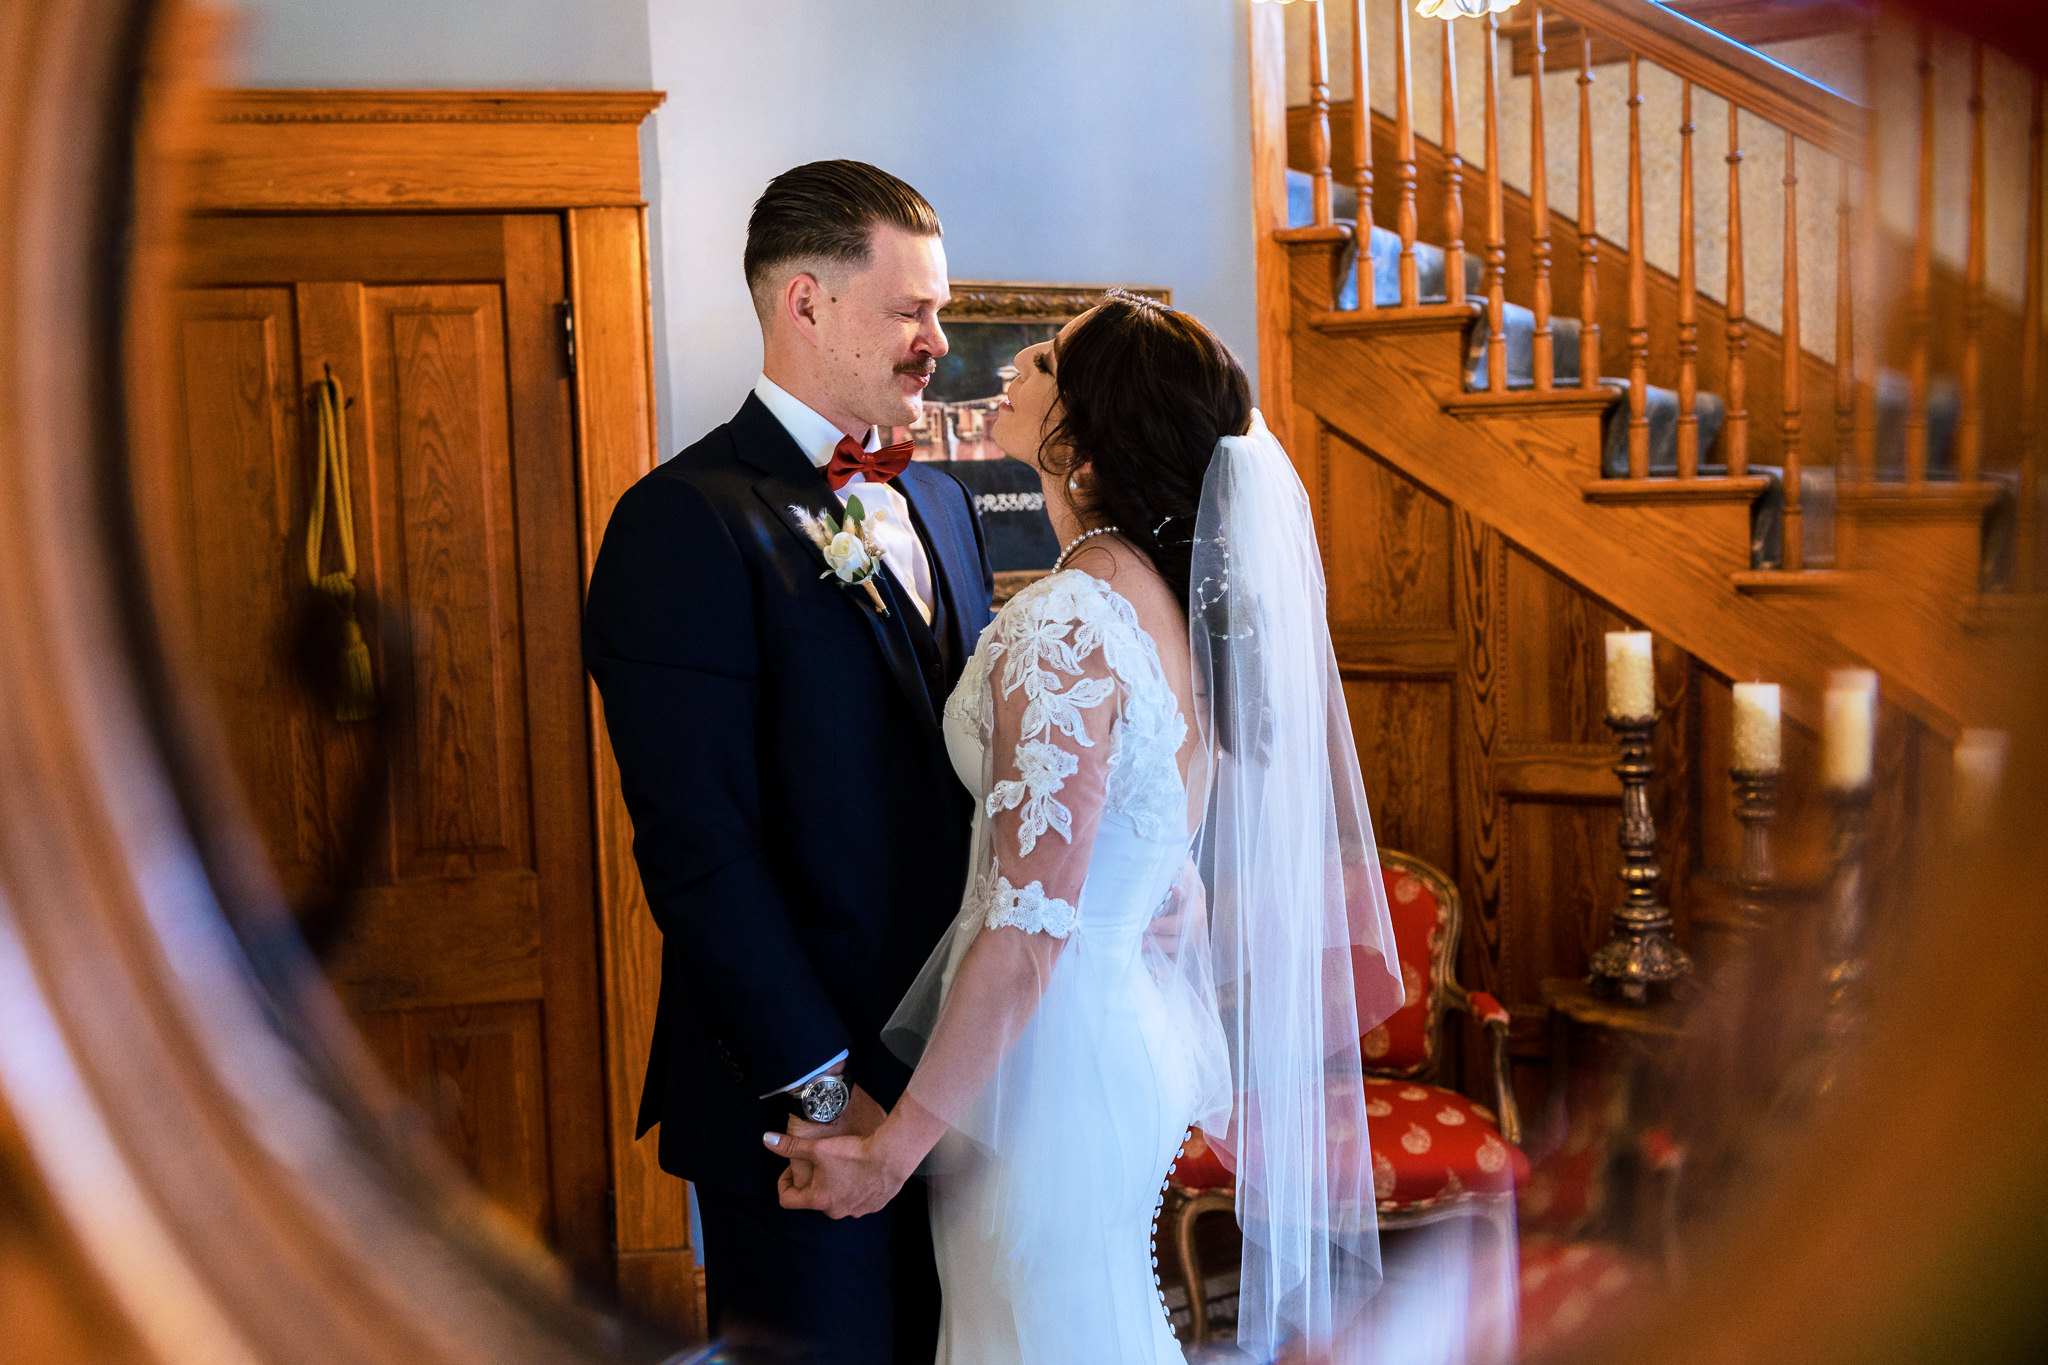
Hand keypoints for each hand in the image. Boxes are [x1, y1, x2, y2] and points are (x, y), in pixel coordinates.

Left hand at [763, 1129, 907, 1219]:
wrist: (891, 1156)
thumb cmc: (855, 1154)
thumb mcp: (817, 1147)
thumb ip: (790, 1146)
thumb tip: (767, 1140)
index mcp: (818, 1199)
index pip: (788, 1200)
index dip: (784, 1182)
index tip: (790, 1169)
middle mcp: (836, 1210)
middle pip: (814, 1198)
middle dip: (812, 1181)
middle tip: (818, 1162)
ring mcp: (856, 1210)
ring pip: (837, 1199)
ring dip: (834, 1185)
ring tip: (841, 1164)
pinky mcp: (873, 1205)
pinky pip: (858, 1199)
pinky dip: (854, 1187)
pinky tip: (859, 1170)